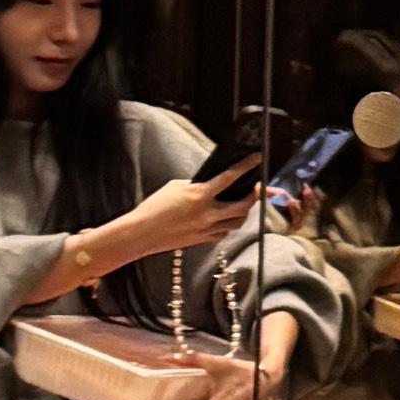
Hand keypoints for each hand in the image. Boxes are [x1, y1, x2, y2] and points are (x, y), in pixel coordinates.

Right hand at [67, 170, 255, 292]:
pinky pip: (224, 233)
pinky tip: (227, 219)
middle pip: (243, 204)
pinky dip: (229, 225)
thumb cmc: (154, 207)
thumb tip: (210, 186)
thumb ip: (196, 186)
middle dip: (254, 195)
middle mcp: (208, 213)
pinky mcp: (203, 240)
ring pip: (238, 222)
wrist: (142, 233)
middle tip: (256, 188)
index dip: (246, 166)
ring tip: (244, 203)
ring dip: (244, 211)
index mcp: (200, 195)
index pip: (230, 177)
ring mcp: (207, 229)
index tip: (257, 159)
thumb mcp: (175, 187)